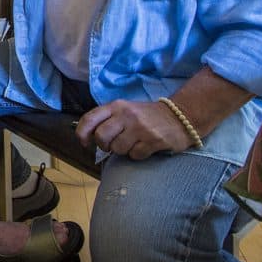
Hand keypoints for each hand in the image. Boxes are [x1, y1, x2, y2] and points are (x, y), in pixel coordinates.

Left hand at [75, 99, 192, 159]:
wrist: (180, 116)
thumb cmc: (146, 116)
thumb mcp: (125, 110)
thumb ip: (107, 119)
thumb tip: (88, 136)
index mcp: (116, 106)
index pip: (90, 118)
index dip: (82, 133)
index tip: (84, 142)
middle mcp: (126, 115)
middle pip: (101, 136)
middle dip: (104, 146)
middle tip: (112, 146)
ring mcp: (140, 128)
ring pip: (117, 148)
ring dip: (123, 151)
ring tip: (132, 144)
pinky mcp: (153, 141)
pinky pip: (135, 155)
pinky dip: (137, 155)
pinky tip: (144, 147)